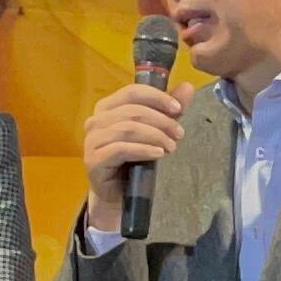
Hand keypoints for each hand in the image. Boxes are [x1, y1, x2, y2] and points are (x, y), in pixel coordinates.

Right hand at [82, 81, 186, 228]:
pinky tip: (158, 154)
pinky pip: (121, 149)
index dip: (157, 97)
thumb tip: (188, 86)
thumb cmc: (133, 159)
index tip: (178, 109)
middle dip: (161, 121)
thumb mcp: (155, 131)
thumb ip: (169, 109)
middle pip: (132, 111)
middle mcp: (96, 120)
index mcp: (107, 107)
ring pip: (128, 129)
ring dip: (155, 136)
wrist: (117, 194)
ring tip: (172, 146)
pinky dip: (143, 150)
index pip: (132, 92)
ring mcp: (92, 140)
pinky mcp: (93, 160)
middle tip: (179, 134)